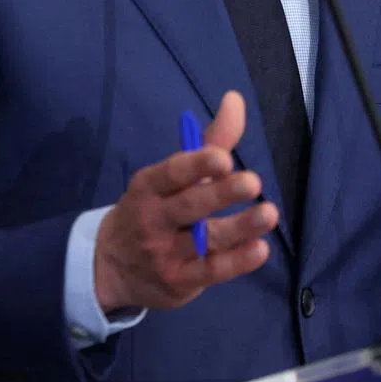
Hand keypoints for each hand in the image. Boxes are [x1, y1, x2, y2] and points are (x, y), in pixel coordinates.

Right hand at [93, 91, 277, 313]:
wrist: (112, 266)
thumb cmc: (153, 209)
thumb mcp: (170, 177)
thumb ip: (209, 142)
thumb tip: (235, 99)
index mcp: (148, 186)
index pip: (170, 173)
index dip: (196, 165)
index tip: (223, 157)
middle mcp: (154, 219)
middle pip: (189, 206)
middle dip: (220, 193)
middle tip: (252, 181)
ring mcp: (165, 253)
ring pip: (206, 241)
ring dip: (239, 227)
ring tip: (268, 213)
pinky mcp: (179, 282)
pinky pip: (211, 272)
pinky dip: (237, 262)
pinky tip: (259, 249)